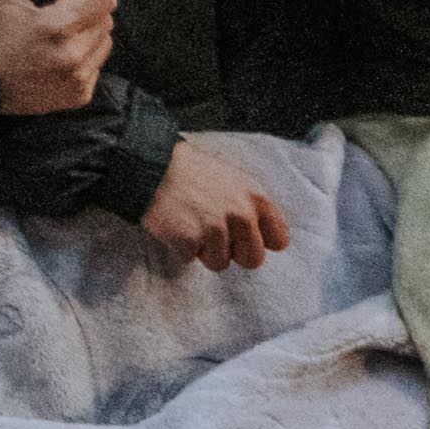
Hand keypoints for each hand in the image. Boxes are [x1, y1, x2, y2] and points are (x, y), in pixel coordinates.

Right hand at [0, 0, 115, 118]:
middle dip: (84, 14)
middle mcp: (72, 56)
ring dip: (85, 37)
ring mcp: (77, 79)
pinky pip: (97, 68)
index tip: (59, 0)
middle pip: (107, 20)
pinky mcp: (78, 95)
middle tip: (51, 21)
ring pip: (105, 43)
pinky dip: (81, 61)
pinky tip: (53, 60)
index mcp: (57, 26)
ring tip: (52, 41)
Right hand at [136, 138, 293, 274]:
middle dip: (233, 253)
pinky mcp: (189, 239)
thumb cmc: (191, 172)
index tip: (243, 238)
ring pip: (219, 263)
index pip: (279, 240)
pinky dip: (178, 247)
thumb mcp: (233, 179)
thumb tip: (266, 240)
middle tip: (212, 236)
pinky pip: (189, 259)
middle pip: (253, 259)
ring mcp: (215, 228)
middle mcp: (241, 214)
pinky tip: (173, 225)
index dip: (259, 242)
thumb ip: (252, 206)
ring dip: (202, 250)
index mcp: (256, 198)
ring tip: (188, 224)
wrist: (150, 165)